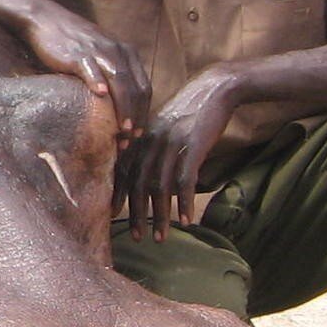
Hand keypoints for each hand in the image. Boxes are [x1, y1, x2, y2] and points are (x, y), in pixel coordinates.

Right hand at [18, 1, 150, 145]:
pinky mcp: (78, 53)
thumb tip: (119, 106)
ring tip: (121, 129)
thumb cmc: (73, 43)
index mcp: (126, 53)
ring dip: (123, 107)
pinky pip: (91, 69)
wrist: (46, 20)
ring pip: (119, 81)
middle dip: (135, 115)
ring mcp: (98, 52)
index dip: (143, 112)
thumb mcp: (101, 53)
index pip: (144, 87)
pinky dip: (97, 82)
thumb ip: (113, 73)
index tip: (137, 133)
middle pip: (134, 88)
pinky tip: (100, 96)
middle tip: (130, 138)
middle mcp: (117, 51)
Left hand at [115, 67, 238, 239]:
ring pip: (161, 187)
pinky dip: (184, 203)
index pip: (124, 171)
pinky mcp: (193, 146)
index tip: (112, 216)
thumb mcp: (162, 126)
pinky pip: (186, 181)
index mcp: (141, 137)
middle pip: (139, 184)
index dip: (118, 195)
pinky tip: (187, 221)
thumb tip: (145, 175)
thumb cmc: (189, 111)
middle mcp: (151, 141)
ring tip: (160, 237)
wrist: (214, 88)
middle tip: (136, 237)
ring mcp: (171, 144)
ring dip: (161, 216)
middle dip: (136, 214)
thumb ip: (150, 147)